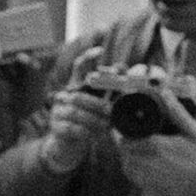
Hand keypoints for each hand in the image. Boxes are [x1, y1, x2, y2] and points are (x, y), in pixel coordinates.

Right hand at [42, 46, 110, 170]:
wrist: (68, 145)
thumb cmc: (89, 122)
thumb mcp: (102, 106)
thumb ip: (116, 93)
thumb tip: (139, 73)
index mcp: (77, 87)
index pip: (79, 67)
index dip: (88, 58)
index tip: (100, 51)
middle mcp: (65, 95)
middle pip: (80, 94)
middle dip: (97, 103)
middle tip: (110, 112)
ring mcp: (58, 111)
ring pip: (75, 112)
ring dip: (93, 120)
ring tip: (105, 127)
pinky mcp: (56, 127)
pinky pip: (71, 128)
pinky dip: (84, 132)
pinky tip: (92, 135)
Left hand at [115, 88, 195, 195]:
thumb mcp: (192, 129)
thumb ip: (176, 111)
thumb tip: (165, 92)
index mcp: (156, 144)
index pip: (126, 137)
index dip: (123, 131)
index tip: (125, 127)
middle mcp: (147, 161)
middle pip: (123, 149)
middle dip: (125, 142)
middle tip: (132, 137)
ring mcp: (147, 175)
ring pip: (125, 162)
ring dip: (128, 155)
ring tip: (138, 149)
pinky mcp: (148, 186)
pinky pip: (131, 175)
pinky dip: (132, 168)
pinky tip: (141, 162)